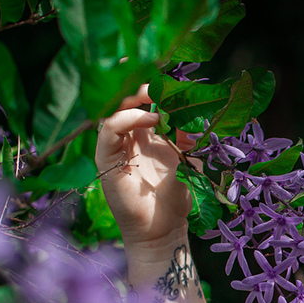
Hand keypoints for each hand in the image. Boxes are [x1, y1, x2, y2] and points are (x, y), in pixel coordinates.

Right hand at [95, 84, 202, 247]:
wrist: (165, 229)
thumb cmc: (177, 197)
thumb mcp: (190, 159)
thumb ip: (190, 135)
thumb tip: (196, 111)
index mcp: (145, 133)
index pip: (139, 99)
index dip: (148, 83)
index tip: (166, 73)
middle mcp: (128, 137)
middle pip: (122, 99)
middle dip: (137, 84)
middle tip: (156, 80)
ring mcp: (115, 148)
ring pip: (112, 109)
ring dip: (131, 97)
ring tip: (152, 94)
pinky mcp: (106, 161)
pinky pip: (109, 131)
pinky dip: (128, 119)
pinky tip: (151, 118)